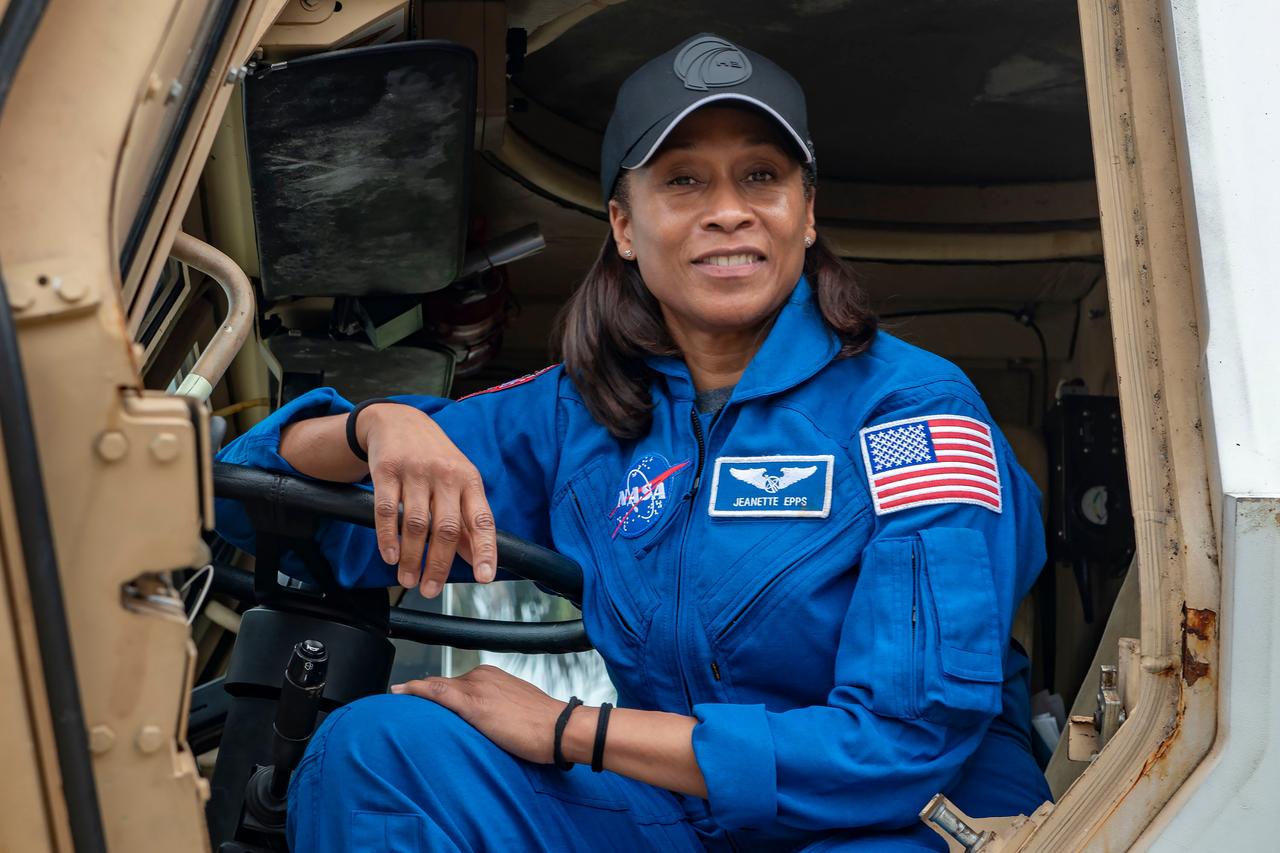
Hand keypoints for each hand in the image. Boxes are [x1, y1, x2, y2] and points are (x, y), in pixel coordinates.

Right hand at [357, 404, 497, 596]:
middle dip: (438, 565)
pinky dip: (388, 537)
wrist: (399, 420)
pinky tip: (390, 555)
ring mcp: (416, 472)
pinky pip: (387, 510)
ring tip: (408, 579)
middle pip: (446, 528)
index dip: (485, 550)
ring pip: (416, 524)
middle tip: (430, 590)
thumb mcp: (459, 480)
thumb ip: (466, 517)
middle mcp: (446, 475)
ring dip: (412, 557)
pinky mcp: (387, 470)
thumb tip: (475, 557)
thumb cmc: (434, 457)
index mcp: (469, 480)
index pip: (482, 519)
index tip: (484, 577)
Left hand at [390, 665, 573, 764]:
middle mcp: (482, 676)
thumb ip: (498, 710)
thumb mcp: (517, 711)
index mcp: (492, 677)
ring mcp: (477, 688)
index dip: (435, 692)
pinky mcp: (474, 704)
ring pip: (438, 688)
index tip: (420, 698)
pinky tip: (401, 691)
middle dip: (424, 694)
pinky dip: (417, 690)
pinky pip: (438, 692)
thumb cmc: (545, 726)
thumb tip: (489, 724)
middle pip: (444, 685)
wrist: (560, 729)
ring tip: (397, 697)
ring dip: (417, 693)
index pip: (455, 684)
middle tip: (401, 701)